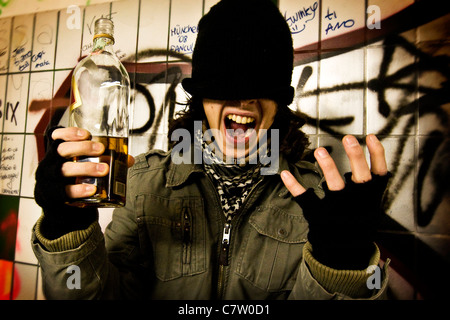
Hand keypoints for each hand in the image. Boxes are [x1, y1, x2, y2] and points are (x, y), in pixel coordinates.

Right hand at [50, 127, 134, 198]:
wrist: (63, 207)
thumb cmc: (76, 178)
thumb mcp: (85, 166)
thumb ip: (105, 160)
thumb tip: (128, 159)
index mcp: (58, 151)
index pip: (57, 136)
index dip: (69, 132)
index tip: (87, 134)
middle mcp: (50, 162)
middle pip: (62, 150)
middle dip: (82, 148)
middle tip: (101, 149)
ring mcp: (50, 179)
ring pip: (64, 169)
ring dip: (85, 168)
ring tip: (104, 169)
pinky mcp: (53, 195)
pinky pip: (64, 191)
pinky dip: (79, 190)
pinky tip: (92, 189)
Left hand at [280, 134, 390, 268]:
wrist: (344, 251)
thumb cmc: (356, 221)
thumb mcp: (368, 205)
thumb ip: (368, 185)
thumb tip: (364, 153)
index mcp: (370, 197)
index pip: (379, 173)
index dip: (377, 155)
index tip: (369, 137)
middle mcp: (357, 201)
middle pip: (361, 176)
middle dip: (356, 157)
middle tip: (348, 139)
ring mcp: (337, 208)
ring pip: (335, 186)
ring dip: (328, 167)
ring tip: (320, 151)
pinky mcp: (318, 215)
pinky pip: (305, 199)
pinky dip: (294, 186)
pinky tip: (285, 174)